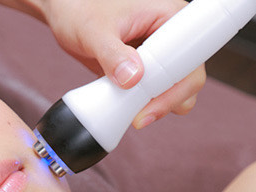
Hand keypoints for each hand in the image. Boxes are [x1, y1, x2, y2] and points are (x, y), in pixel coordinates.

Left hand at [0, 0, 205, 128]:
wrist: (65, 14)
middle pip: (187, 77)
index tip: (152, 103)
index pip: (190, 57)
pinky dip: (140, 104)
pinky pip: (151, 92)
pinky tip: (126, 110)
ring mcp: (156, 55)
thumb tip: (133, 78)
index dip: (177, 85)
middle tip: (140, 118)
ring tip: (131, 114)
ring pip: (171, 88)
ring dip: (155, 105)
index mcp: (168, 17)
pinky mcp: (142, 69)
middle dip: (167, 101)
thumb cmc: (80, 9)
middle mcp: (168, 37)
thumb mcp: (94, 31)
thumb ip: (112, 54)